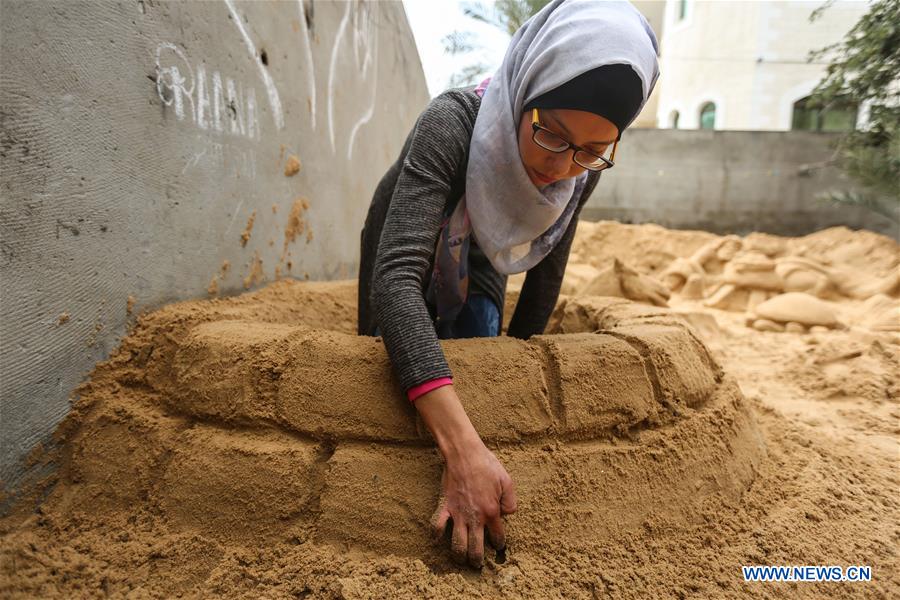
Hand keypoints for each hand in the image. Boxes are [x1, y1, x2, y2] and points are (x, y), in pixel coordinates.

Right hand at [431, 440, 516, 567]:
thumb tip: (507, 515)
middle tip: (476, 565)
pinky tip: (437, 540)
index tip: (498, 547)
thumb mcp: (507, 481)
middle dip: (477, 561)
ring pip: (457, 543)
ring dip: (459, 555)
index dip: (499, 545)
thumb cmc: (487, 464)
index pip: (497, 537)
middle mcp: (475, 517)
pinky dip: (436, 535)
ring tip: (460, 560)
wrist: (464, 453)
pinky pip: (437, 525)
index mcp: (492, 512)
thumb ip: (510, 501)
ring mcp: (458, 513)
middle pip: (475, 549)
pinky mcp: (445, 506)